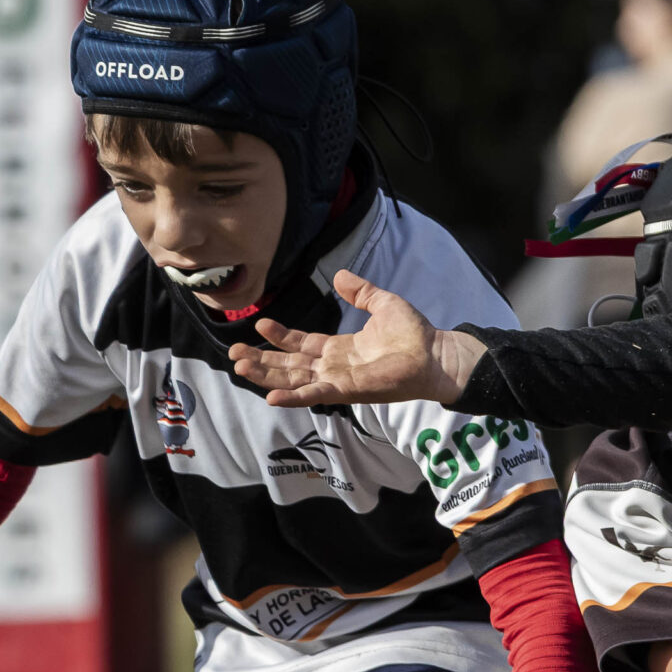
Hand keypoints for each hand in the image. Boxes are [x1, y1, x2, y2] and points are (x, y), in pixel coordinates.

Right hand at [227, 269, 486, 407]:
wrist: (436, 353)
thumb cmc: (414, 333)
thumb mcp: (382, 303)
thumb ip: (360, 291)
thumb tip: (340, 274)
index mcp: (340, 348)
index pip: (302, 344)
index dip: (281, 336)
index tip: (260, 323)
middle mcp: (335, 367)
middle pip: (290, 365)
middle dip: (262, 359)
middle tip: (234, 352)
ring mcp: (339, 381)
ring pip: (294, 380)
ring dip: (266, 375)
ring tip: (239, 366)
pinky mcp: (348, 391)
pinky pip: (315, 395)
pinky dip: (293, 397)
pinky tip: (270, 397)